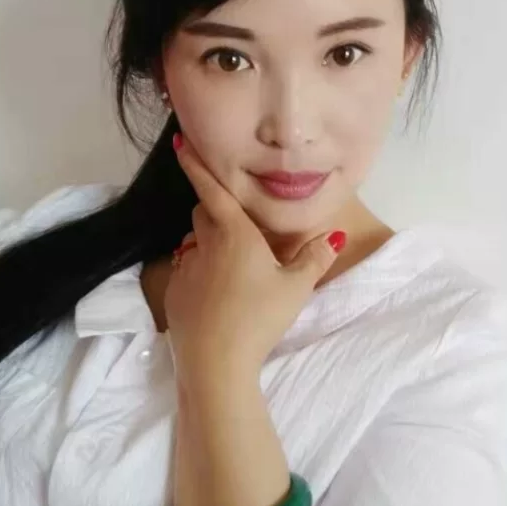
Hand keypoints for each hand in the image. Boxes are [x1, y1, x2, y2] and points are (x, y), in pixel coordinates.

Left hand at [164, 133, 345, 385]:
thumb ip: (314, 259)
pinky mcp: (174, 295)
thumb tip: (332, 236)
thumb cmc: (260, 318)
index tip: (181, 142)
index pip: (212, 189)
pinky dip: (200, 273)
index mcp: (234, 234)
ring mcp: (185, 270)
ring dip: (208, 243)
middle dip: (214, 209)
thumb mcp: (296, 288)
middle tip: (236, 221)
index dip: (196, 164)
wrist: (216, 363)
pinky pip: (186, 272)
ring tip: (230, 264)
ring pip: (194, 243)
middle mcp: (205, 244)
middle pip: (203, 214)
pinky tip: (216, 296)